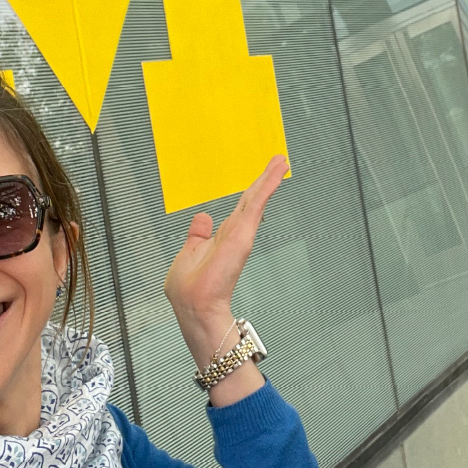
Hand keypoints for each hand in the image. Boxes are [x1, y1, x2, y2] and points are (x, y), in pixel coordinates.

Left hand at [164, 155, 287, 377]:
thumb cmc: (191, 290)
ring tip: (279, 161)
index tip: (260, 178)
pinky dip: (265, 187)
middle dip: (264, 180)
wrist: (196, 306)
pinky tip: (274, 173)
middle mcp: (234, 234)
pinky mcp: (243, 234)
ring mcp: (241, 233)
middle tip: (278, 161)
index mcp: (222, 238)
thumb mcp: (188, 254)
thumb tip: (202, 217)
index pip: (239, 209)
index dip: (249, 192)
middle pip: (251, 200)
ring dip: (268, 179)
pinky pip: (256, 204)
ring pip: (256, 199)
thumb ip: (197, 235)